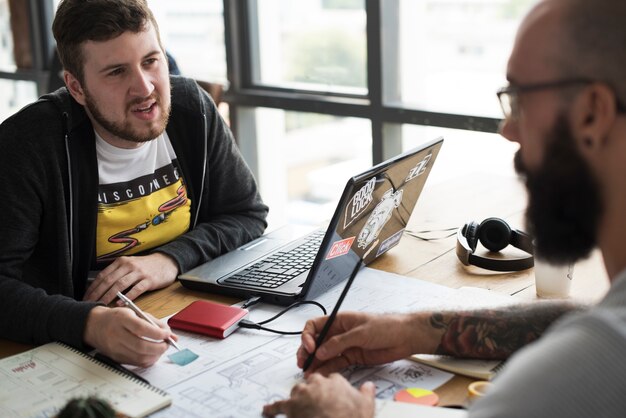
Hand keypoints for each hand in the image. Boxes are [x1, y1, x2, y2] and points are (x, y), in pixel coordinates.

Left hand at [83, 253, 178, 304]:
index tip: (86, 297)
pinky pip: (136, 290)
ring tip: (102, 305)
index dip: (93, 287)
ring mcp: (139, 273)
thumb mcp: (130, 265)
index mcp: (121, 262)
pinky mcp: (149, 280)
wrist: (167, 262)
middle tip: (90, 303)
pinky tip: (121, 304)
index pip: (103, 275)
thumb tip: (101, 287)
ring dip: (109, 296)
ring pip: (120, 285)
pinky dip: (127, 297)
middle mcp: (128, 265)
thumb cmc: (147, 266)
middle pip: (109, 280)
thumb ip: (118, 273)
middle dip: (97, 293)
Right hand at [83, 306, 175, 366]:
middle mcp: (116, 334)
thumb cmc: (119, 318)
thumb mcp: (136, 313)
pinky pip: (135, 363)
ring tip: (161, 349)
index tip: (166, 334)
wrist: (95, 325)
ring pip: (139, 357)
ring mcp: (115, 348)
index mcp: (122, 319)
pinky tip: (152, 354)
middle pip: (141, 346)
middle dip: (159, 347)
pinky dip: (147, 360)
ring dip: (155, 355)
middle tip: (166, 344)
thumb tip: (172, 336)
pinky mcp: (115, 358)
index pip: (141, 328)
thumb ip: (156, 324)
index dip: (157, 333)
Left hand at [263, 373, 374, 417]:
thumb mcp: (366, 406)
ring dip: (297, 399)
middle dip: (313, 391)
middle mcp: (317, 383)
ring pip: (296, 391)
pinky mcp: (291, 407)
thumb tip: (369, 386)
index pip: (330, 378)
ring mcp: (303, 394)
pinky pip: (278, 406)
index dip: (330, 389)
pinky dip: (272, 408)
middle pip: (311, 381)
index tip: (331, 396)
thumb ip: (367, 393)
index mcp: (335, 380)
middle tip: (317, 404)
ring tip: (299, 409)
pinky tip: (267, 410)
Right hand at [298, 311, 436, 375]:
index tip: (310, 347)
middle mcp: (339, 332)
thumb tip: (321, 350)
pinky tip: (321, 373)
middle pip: (317, 341)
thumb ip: (340, 343)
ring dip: (316, 362)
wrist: (404, 337)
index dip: (308, 335)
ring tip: (309, 372)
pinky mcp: (351, 357)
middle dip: (308, 351)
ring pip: (324, 354)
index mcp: (339, 320)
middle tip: (303, 362)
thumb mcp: (360, 332)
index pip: (315, 325)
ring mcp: (345, 345)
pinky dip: (327, 368)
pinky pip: (335, 363)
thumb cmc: (386, 326)